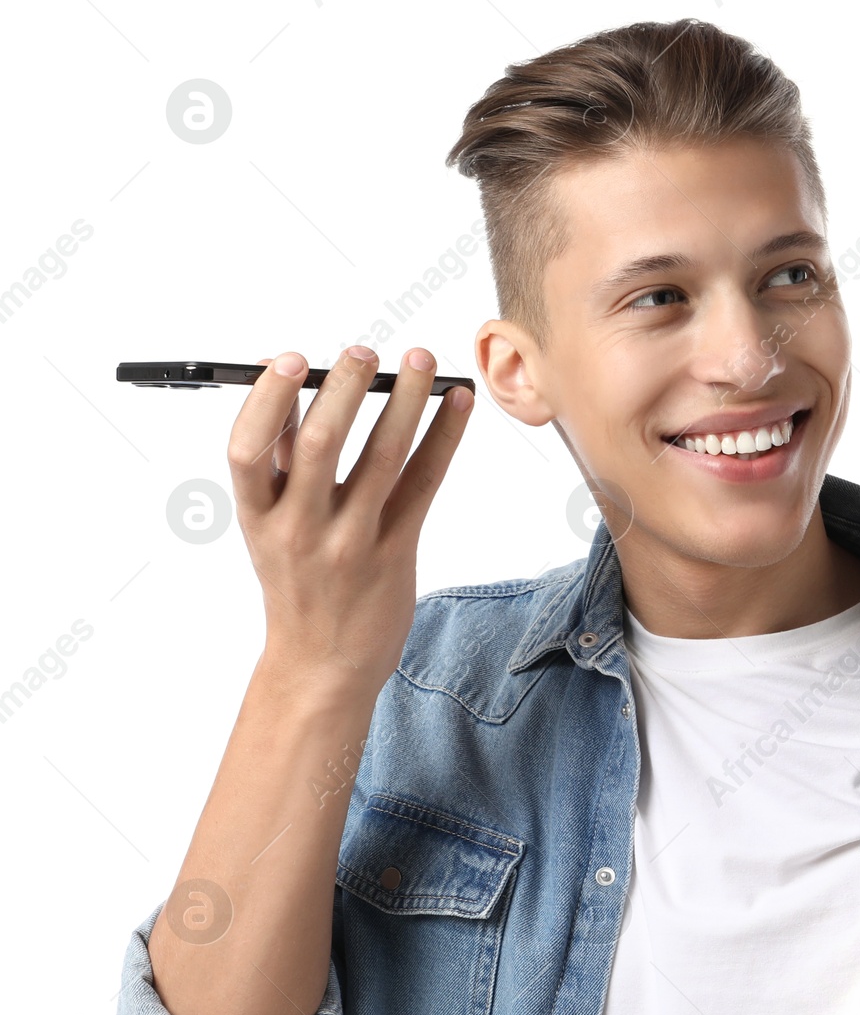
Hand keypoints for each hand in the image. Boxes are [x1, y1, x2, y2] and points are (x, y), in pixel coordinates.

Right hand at [227, 345, 471, 697]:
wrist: (324, 664)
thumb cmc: (298, 581)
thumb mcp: (269, 524)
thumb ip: (275, 456)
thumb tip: (274, 373)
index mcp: (257, 516)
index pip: (246, 449)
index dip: (266, 399)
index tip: (288, 358)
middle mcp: (300, 529)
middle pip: (319, 443)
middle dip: (344, 388)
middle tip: (365, 350)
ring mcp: (351, 543)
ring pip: (381, 458)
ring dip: (406, 401)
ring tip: (423, 359)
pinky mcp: (397, 553)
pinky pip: (424, 483)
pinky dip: (443, 437)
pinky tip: (458, 403)